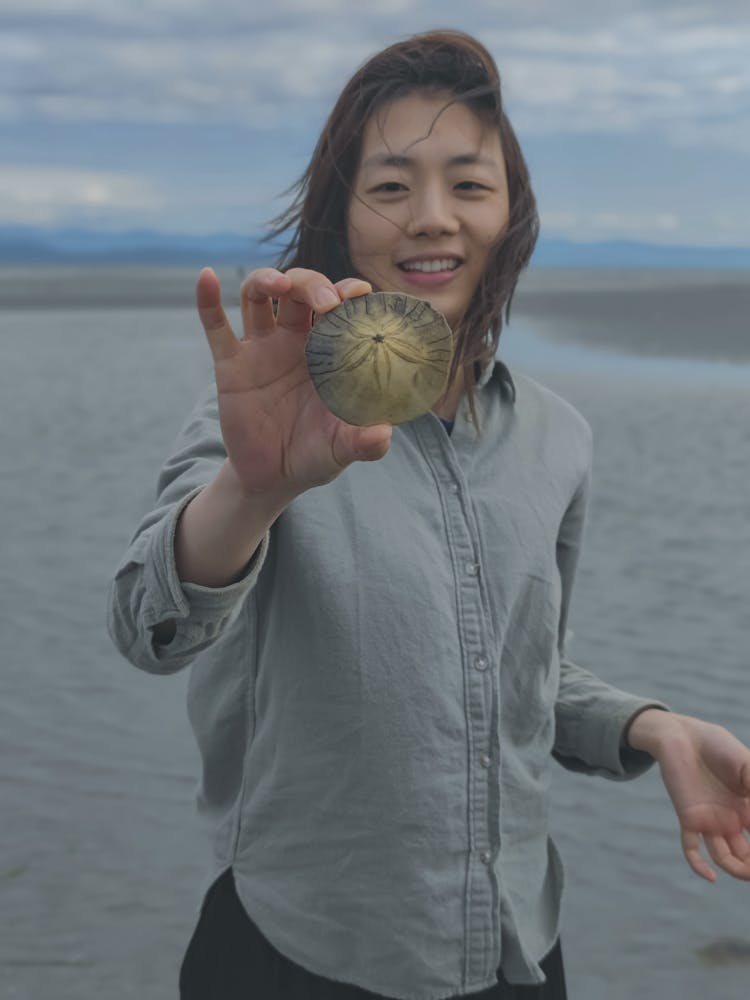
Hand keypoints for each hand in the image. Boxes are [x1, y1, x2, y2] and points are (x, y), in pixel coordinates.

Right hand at [196, 266, 392, 500]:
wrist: (274, 478)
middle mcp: (294, 341)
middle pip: (299, 290)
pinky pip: (216, 327)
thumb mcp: (343, 449)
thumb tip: (384, 434)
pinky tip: (207, 277)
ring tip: (279, 284)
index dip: (347, 292)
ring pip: (258, 295)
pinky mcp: (231, 365)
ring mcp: (261, 349)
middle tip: (327, 302)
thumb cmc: (316, 454)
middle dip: (312, 285)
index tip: (358, 293)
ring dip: (267, 279)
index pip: (339, 307)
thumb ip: (364, 441)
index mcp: (328, 351)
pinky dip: (208, 300)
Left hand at [630, 710, 749, 881]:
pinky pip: (691, 848)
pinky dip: (698, 865)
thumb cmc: (718, 746)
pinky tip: (711, 877)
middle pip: (748, 856)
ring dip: (738, 870)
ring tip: (747, 873)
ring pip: (725, 857)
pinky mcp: (688, 818)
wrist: (683, 735)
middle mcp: (731, 820)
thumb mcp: (747, 765)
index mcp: (749, 808)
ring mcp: (710, 821)